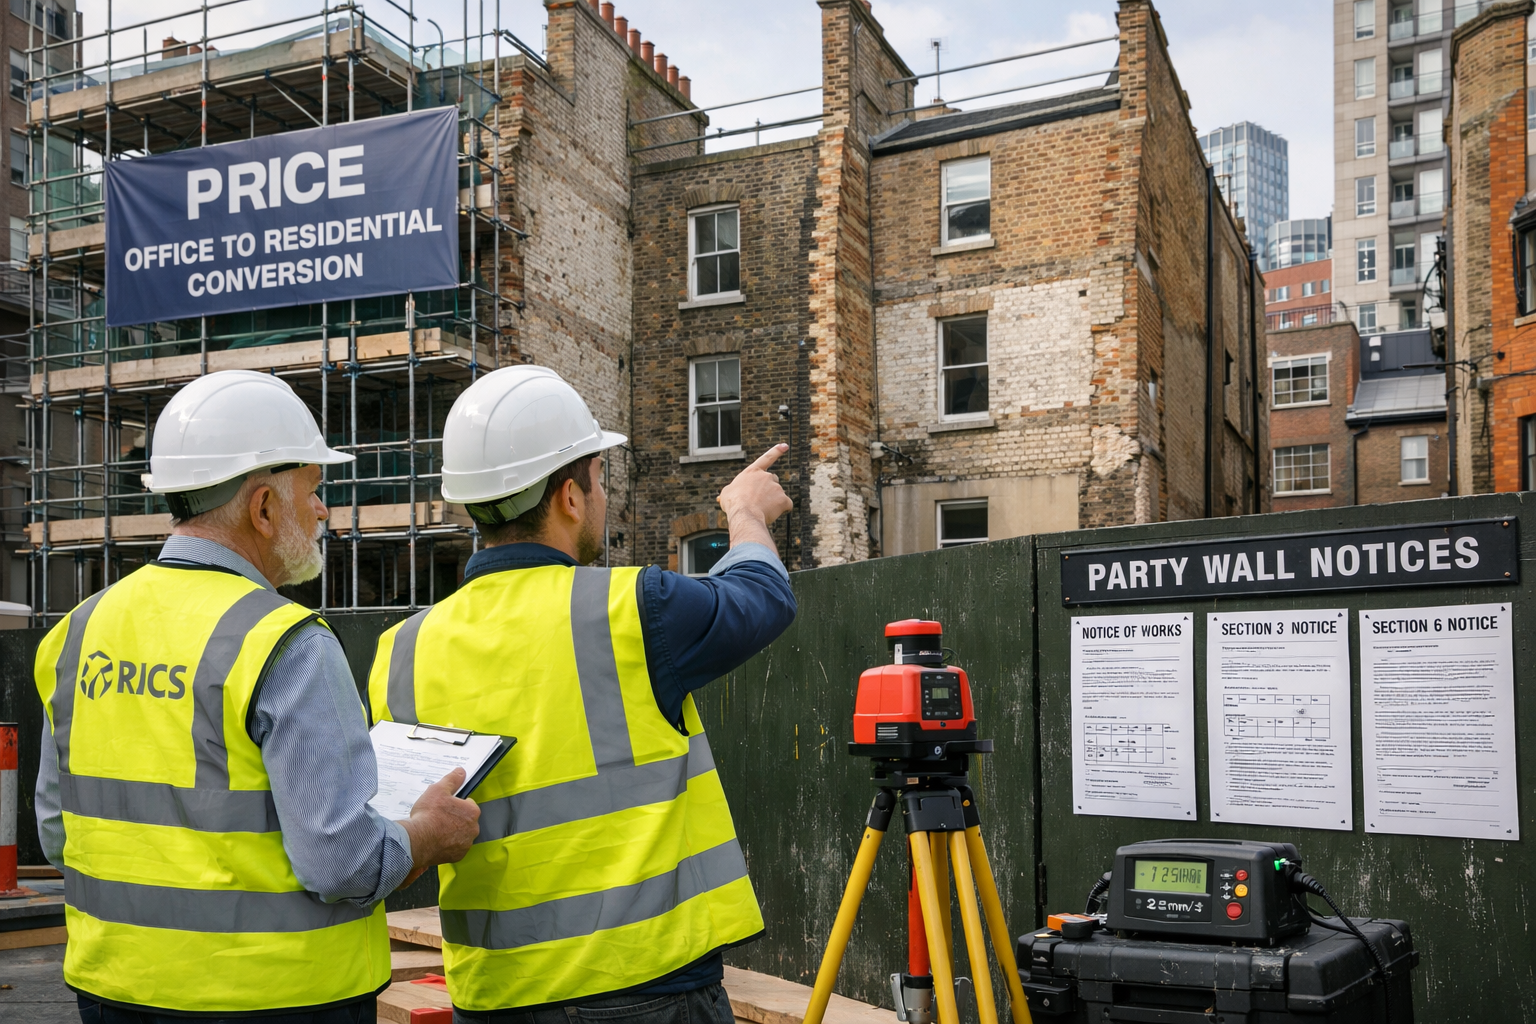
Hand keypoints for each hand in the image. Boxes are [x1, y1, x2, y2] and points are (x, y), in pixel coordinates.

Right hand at [396, 767, 481, 888]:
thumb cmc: (428, 815)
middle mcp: (473, 829)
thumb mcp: (438, 790)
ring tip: (435, 830)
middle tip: (438, 818)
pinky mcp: (457, 856)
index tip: (444, 806)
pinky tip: (435, 841)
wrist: (416, 841)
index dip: (455, 804)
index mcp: (472, 812)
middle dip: (454, 819)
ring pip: (460, 835)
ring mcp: (466, 844)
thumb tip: (461, 772)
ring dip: (451, 832)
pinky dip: (447, 845)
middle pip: (465, 820)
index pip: (468, 804)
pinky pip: (454, 848)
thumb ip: (452, 780)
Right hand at [717, 444, 792, 548]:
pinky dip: (782, 509)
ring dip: (772, 502)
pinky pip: (786, 505)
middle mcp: (766, 476)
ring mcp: (776, 487)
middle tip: (757, 501)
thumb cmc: (733, 503)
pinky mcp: (783, 499)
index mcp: (752, 472)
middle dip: (768, 490)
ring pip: (778, 495)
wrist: (743, 513)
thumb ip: (731, 491)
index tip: (785, 446)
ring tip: (759, 510)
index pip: (767, 458)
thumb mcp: (726, 494)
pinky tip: (771, 514)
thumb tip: (722, 498)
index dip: (777, 451)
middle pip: (773, 480)